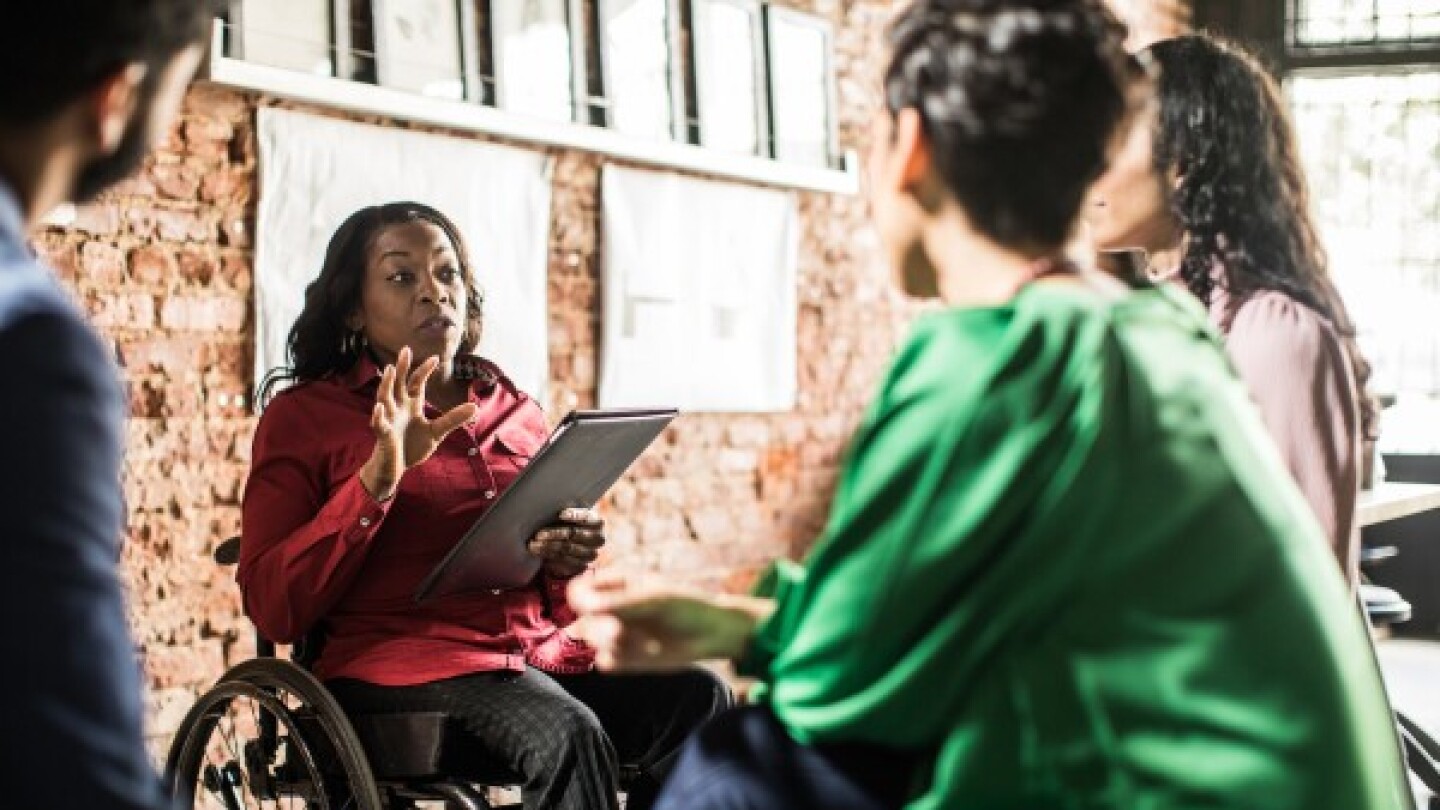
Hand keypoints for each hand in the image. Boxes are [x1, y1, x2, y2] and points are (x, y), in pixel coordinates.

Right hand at [359, 346, 477, 500]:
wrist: (396, 468)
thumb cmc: (413, 446)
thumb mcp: (437, 432)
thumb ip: (453, 419)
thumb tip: (474, 407)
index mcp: (411, 404)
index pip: (416, 383)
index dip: (424, 370)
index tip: (435, 358)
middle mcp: (398, 407)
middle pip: (398, 383)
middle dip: (401, 368)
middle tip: (406, 350)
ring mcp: (388, 419)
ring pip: (384, 398)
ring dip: (386, 384)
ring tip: (389, 370)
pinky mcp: (383, 434)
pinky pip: (379, 423)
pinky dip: (378, 416)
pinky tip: (379, 407)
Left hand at [528, 508, 605, 577]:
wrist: (575, 546)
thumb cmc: (569, 525)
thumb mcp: (571, 516)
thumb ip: (566, 511)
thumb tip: (549, 505)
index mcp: (597, 522)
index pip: (587, 517)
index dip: (575, 515)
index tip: (560, 514)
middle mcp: (598, 538)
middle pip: (574, 534)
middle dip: (554, 533)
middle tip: (538, 534)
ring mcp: (591, 554)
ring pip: (567, 548)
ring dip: (548, 546)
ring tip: (533, 544)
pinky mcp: (582, 565)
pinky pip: (564, 560)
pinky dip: (549, 555)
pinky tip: (538, 552)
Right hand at [567, 576, 771, 671]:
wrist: (711, 634)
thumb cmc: (687, 607)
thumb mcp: (655, 600)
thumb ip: (620, 604)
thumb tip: (585, 606)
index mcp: (618, 585)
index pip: (581, 589)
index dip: (580, 598)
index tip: (587, 606)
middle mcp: (613, 609)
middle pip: (584, 619)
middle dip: (602, 626)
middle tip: (621, 630)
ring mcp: (618, 633)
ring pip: (594, 642)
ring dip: (614, 644)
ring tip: (645, 642)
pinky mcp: (625, 657)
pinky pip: (606, 662)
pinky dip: (618, 661)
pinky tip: (643, 655)